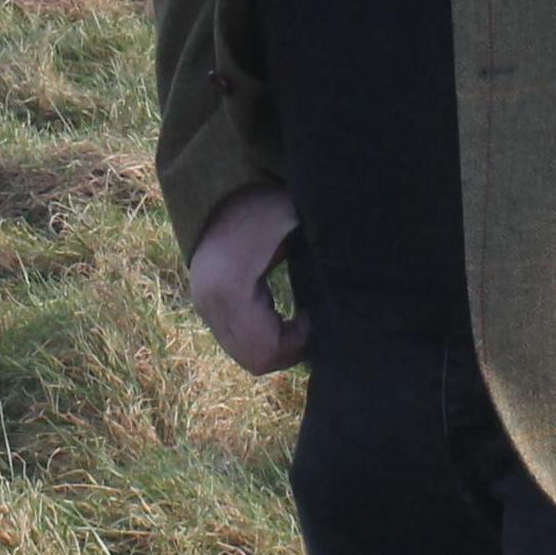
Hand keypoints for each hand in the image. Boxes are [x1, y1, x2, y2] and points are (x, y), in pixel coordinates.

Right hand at [188, 187, 307, 373]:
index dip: (298, 343)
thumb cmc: (265, 206)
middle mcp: (210, 305)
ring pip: (245, 356)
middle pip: (255, 360)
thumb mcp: (295, 223)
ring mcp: (204, 308)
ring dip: (276, 345)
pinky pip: (237, 343)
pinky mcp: (206, 308)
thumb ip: (320, 256)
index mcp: (230, 288)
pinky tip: (280, 316)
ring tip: (298, 321)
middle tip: (311, 324)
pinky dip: (263, 338)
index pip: (266, 350)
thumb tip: (350, 295)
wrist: (223, 194)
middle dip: (289, 349)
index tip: (314, 315)